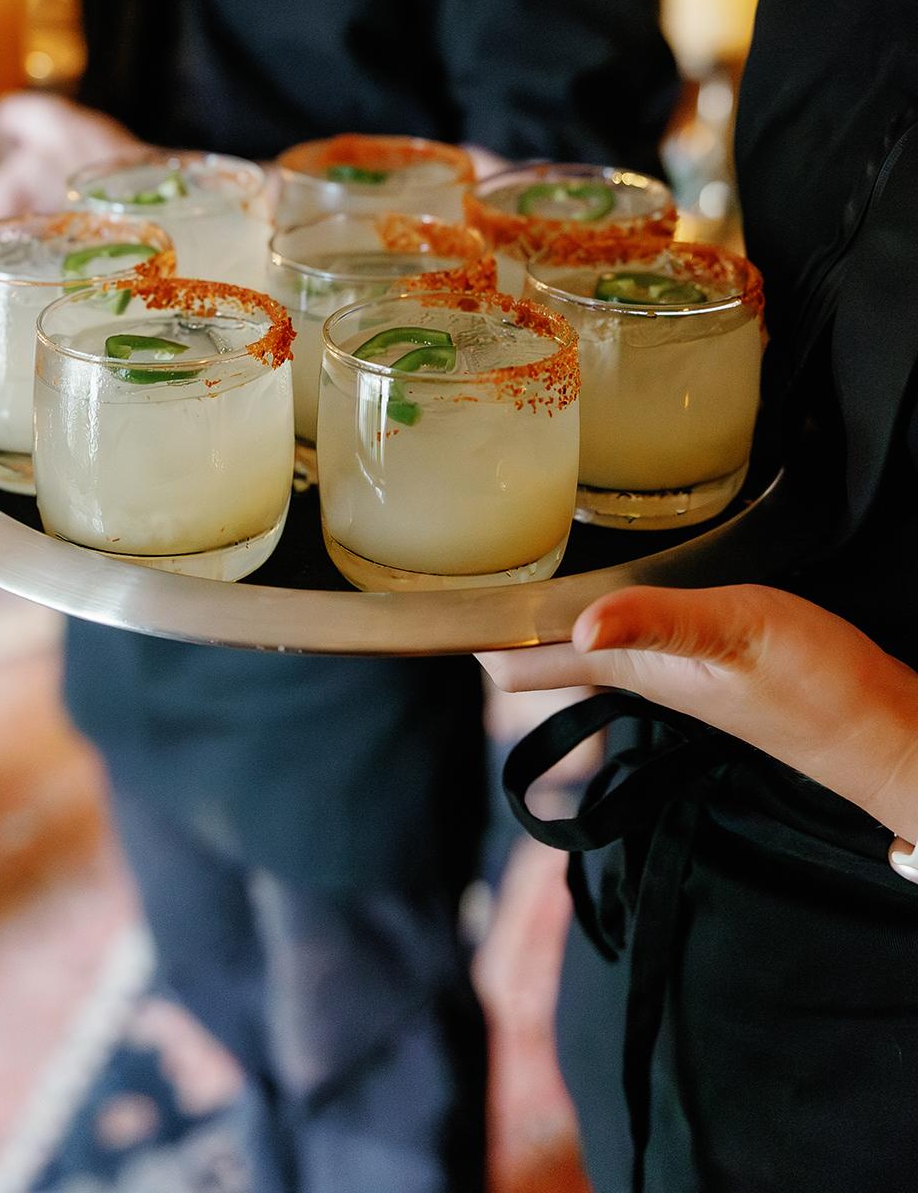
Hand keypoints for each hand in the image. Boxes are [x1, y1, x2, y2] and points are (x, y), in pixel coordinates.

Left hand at [478, 582, 917, 839]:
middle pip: (532, 652)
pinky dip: (592, 607)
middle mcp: (634, 671)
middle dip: (487, 616)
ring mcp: (666, 669)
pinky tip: (597, 581)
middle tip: (445, 559)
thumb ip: (661, 623)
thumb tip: (577, 629)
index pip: (517, 662)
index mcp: (627, 667)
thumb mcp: (739, 636)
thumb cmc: (818, 687)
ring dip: (533, 611)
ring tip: (497, 560)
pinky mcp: (700, 660)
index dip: (468, 631)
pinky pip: (623, 632)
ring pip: (572, 640)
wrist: (885, 731)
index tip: (418, 595)